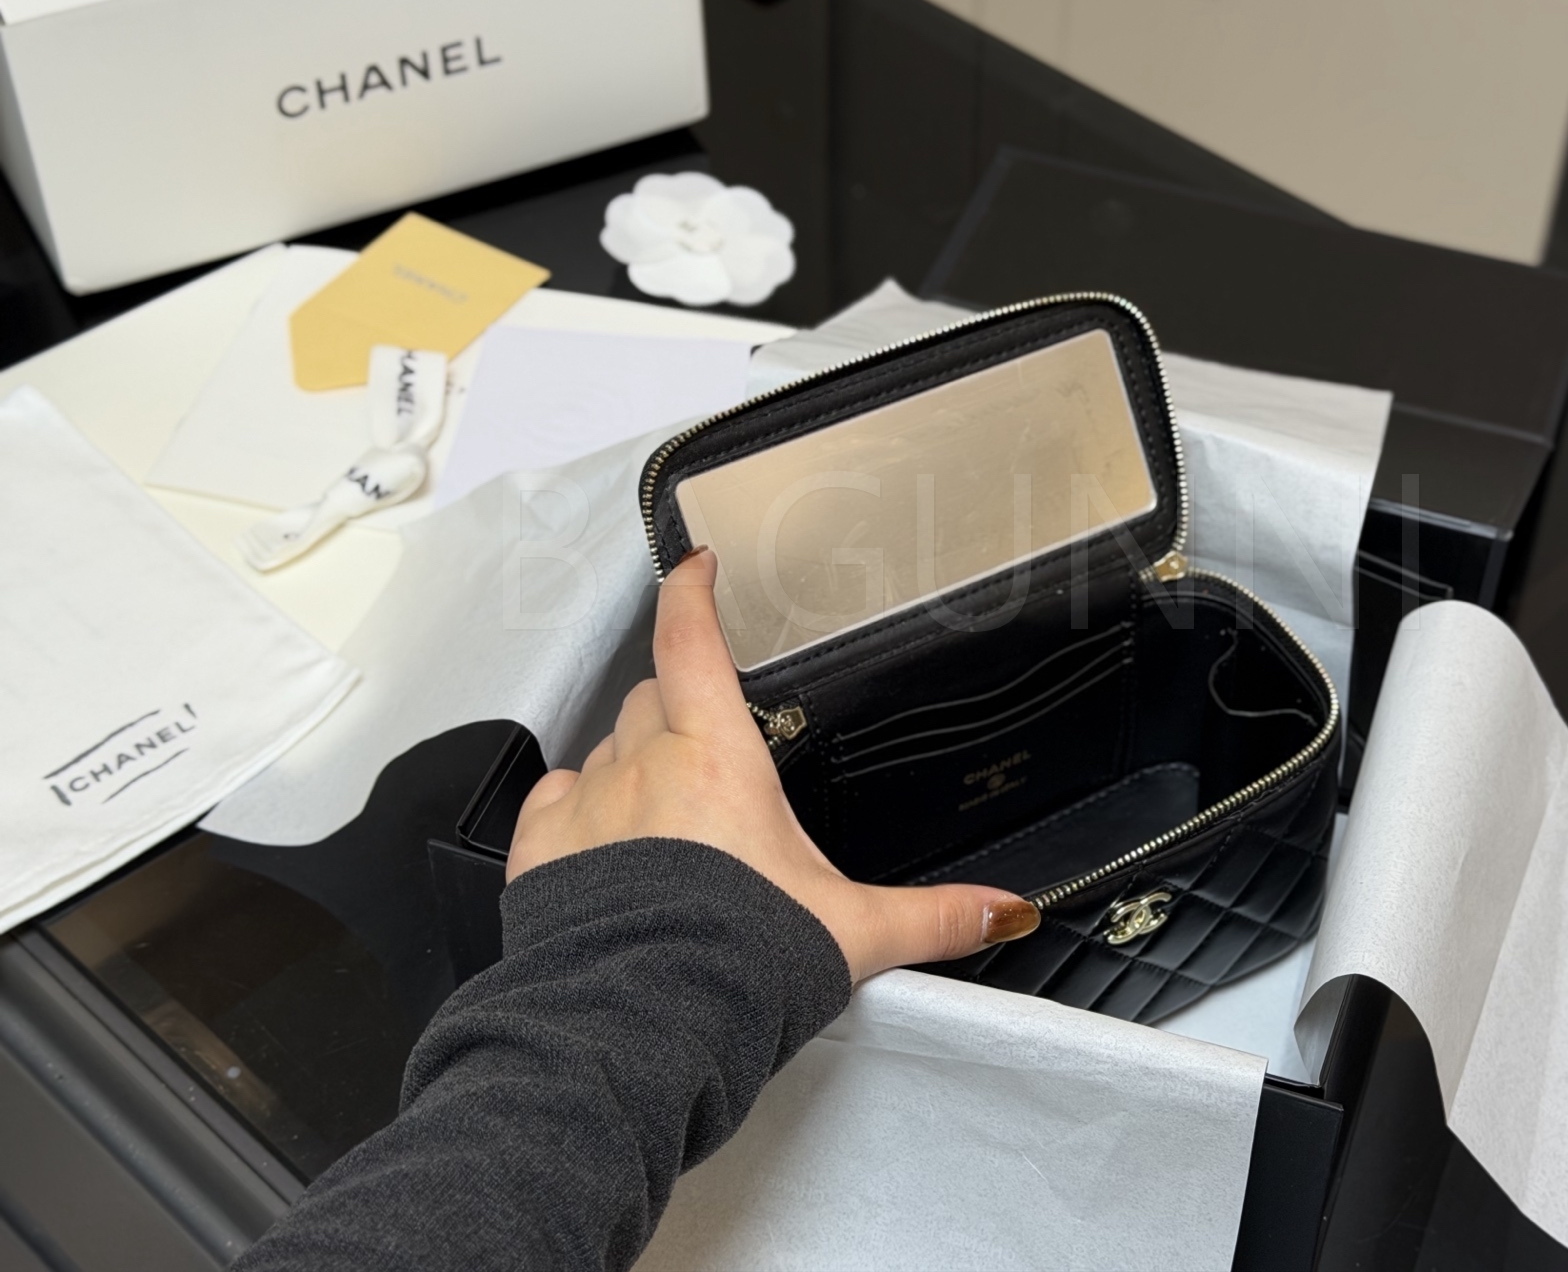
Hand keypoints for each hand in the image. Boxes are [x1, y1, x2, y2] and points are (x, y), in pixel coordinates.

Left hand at [505, 548, 1039, 980]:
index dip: (692, 592)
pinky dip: (577, 811)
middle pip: (652, 698)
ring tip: (665, 824)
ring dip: (631, 768)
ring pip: (604, 750)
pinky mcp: (540, 853)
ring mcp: (586, 806)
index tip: (697, 565)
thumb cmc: (740, 967)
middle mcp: (643, 765)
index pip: (692, 642)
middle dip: (677, 708)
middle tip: (709, 755)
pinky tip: (606, 848)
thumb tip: (1002, 912)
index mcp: (716, 759)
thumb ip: (933, 916)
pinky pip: (554, 802)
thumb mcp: (853, 931)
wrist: (644, 1028)